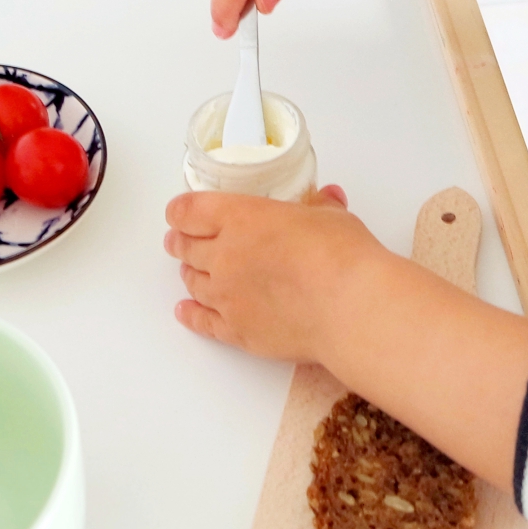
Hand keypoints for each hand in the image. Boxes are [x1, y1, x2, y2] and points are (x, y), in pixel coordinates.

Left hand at [165, 184, 380, 359]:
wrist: (348, 308)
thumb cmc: (341, 257)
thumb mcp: (332, 217)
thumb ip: (321, 207)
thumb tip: (327, 198)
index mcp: (240, 218)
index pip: (190, 211)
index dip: (181, 211)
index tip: (180, 212)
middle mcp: (224, 256)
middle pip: (186, 247)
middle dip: (181, 242)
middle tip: (179, 241)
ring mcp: (226, 296)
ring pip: (193, 283)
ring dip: (190, 275)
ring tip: (191, 272)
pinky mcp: (236, 330)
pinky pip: (203, 322)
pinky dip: (191, 315)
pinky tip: (185, 312)